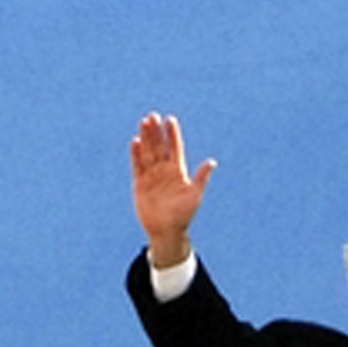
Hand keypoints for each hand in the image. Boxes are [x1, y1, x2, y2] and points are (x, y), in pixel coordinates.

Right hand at [130, 112, 214, 266]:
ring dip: (146, 138)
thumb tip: (212, 162)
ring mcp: (152, 175)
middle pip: (159, 146)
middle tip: (153, 116)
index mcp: (178, 171)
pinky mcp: (140, 182)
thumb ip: (201, 178)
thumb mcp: (195, 195)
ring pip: (148, 152)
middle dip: (156, 132)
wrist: (166, 230)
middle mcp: (164, 170)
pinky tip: (135, 142)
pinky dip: (136, 154)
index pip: (175, 148)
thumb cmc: (184, 214)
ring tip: (144, 122)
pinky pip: (137, 165)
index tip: (170, 120)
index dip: (173, 134)